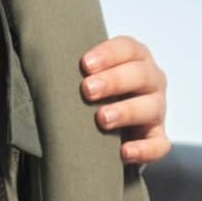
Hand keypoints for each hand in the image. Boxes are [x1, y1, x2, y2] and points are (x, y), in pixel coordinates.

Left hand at [81, 34, 170, 163]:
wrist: (110, 128)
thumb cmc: (94, 94)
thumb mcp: (89, 77)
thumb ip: (76, 70)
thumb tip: (42, 68)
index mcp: (135, 59)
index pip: (128, 48)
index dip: (109, 54)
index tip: (85, 64)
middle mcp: (151, 81)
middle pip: (140, 75)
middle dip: (114, 81)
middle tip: (87, 90)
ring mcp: (156, 110)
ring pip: (151, 107)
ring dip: (126, 111)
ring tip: (102, 119)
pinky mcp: (157, 138)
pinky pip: (159, 145)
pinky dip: (144, 149)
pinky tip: (124, 152)